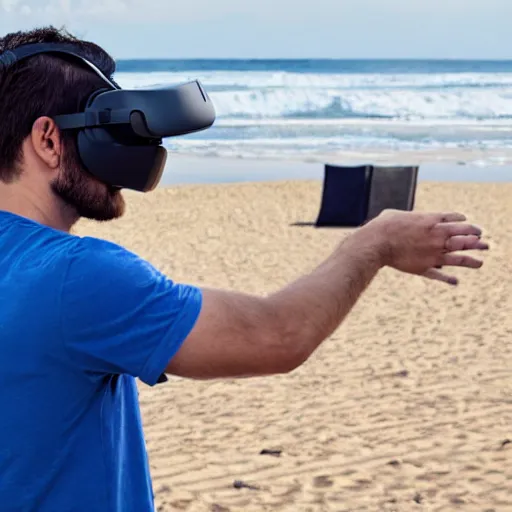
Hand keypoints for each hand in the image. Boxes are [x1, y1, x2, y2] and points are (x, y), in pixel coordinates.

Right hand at [363, 209, 488, 284]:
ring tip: (480, 263)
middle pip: (464, 237)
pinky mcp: (424, 267)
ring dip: (471, 260)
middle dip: (476, 240)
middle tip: (483, 242)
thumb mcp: (397, 214)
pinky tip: (455, 281)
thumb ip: (407, 218)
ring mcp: (433, 253)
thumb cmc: (384, 225)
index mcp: (432, 220)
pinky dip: (448, 279)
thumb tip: (403, 219)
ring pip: (459, 258)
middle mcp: (438, 236)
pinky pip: (440, 274)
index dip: (465, 222)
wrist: (377, 242)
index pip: (457, 219)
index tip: (467, 226)